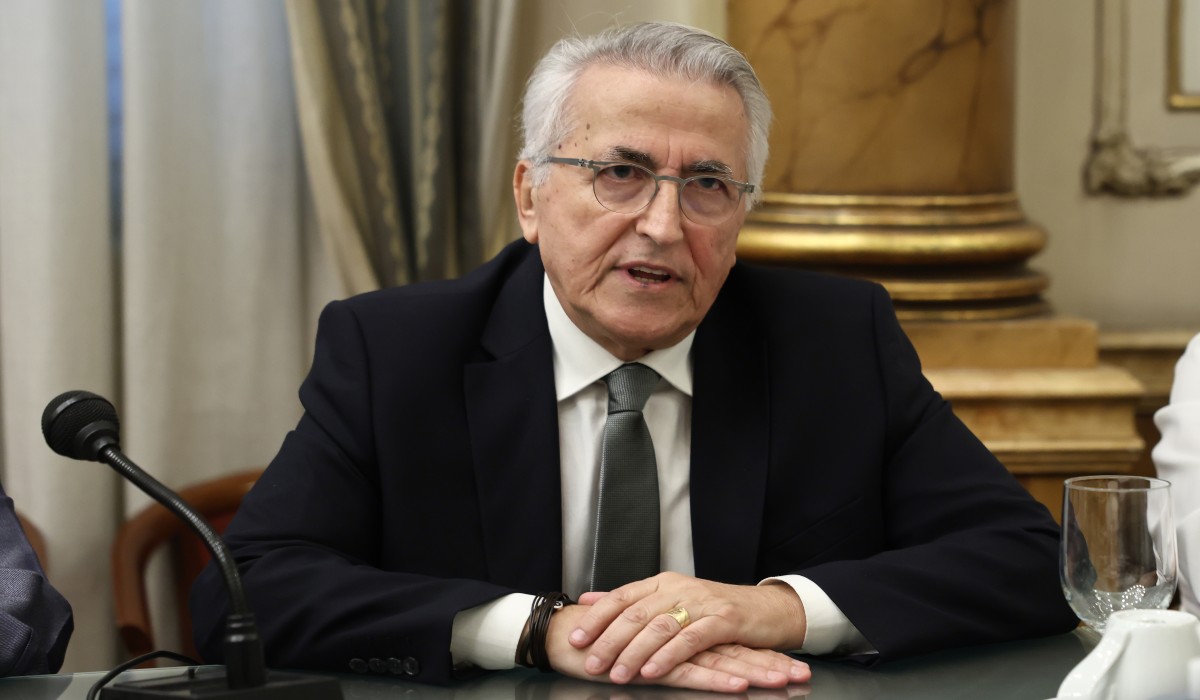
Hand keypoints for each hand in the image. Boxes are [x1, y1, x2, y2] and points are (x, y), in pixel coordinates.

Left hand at [568, 573, 809, 685]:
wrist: (765, 610)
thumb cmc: (715, 610)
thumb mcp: (670, 599)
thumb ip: (630, 601)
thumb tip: (588, 599)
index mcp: (662, 582)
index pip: (622, 596)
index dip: (597, 617)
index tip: (576, 638)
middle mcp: (678, 588)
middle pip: (636, 613)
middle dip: (610, 640)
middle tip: (591, 663)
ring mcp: (701, 603)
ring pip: (659, 627)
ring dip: (634, 653)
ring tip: (617, 673)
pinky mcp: (723, 620)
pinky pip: (690, 639)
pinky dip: (668, 656)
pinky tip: (652, 671)